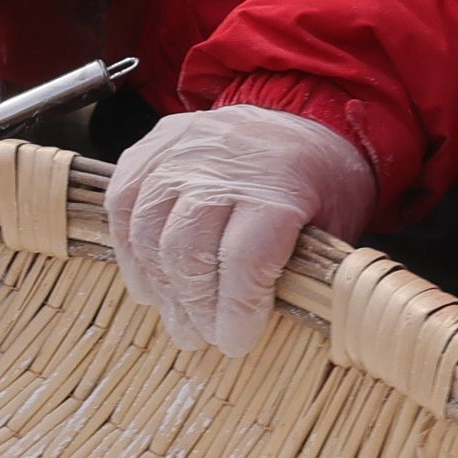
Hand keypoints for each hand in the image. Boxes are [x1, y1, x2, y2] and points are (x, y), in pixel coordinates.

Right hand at [103, 103, 381, 353]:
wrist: (303, 115)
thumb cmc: (322, 181)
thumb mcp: (334, 227)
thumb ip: (300, 272)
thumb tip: (259, 328)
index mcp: (279, 186)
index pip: (244, 261)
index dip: (234, 312)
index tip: (234, 342)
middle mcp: (223, 164)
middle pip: (188, 249)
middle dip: (193, 307)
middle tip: (200, 338)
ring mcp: (182, 150)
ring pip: (148, 230)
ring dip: (159, 286)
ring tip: (175, 317)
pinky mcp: (154, 144)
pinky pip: (123, 202)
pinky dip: (129, 249)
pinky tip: (147, 281)